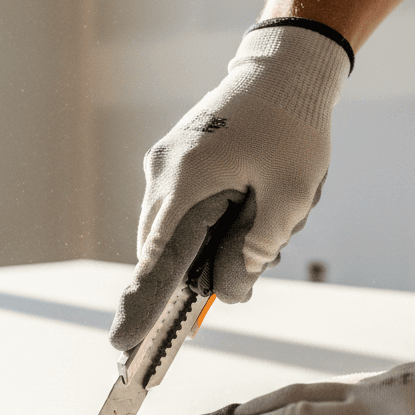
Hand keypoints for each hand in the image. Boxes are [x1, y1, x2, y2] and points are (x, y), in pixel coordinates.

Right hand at [109, 22, 350, 351]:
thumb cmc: (292, 126)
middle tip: (249, 257)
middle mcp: (164, 174)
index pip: (156, 260)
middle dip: (201, 271)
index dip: (141, 307)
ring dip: (216, 243)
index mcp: (186, 181)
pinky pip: (186, 211)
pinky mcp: (178, 163)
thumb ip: (255, 250)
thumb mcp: (290, 196)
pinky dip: (213, 224)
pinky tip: (255, 202)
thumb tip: (229, 291)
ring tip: (270, 213)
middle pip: (166, 250)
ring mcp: (167, 166)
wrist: (286, 70)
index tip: (122, 345)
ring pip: (178, 232)